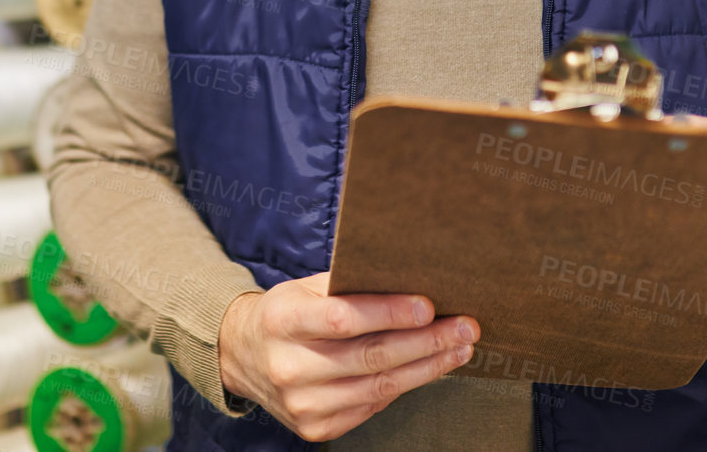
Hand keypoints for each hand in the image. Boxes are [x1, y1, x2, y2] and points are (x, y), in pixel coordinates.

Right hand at [217, 271, 478, 441]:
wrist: (242, 355)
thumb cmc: (285, 313)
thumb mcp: (303, 288)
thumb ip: (347, 285)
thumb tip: (409, 280)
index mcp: (282, 321)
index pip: (342, 318)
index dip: (388, 313)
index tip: (429, 306)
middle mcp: (289, 367)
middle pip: (371, 357)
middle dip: (426, 342)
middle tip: (465, 328)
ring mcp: (302, 404)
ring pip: (379, 386)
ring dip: (427, 367)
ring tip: (459, 349)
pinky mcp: (315, 428)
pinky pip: (372, 406)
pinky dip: (403, 387)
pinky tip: (426, 370)